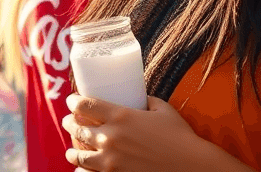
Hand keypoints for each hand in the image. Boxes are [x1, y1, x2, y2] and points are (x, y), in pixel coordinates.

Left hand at [62, 94, 250, 171]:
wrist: (190, 166)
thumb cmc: (180, 136)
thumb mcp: (162, 109)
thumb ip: (147, 101)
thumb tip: (139, 96)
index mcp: (120, 116)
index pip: (84, 105)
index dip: (73, 102)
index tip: (72, 101)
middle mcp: (110, 137)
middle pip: (77, 127)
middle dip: (69, 123)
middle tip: (69, 121)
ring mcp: (110, 160)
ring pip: (78, 154)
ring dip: (72, 150)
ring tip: (71, 149)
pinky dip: (83, 170)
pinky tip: (82, 168)